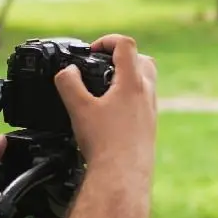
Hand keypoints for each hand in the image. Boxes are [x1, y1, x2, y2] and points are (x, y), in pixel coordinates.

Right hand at [54, 34, 157, 165]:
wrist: (122, 176)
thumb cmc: (104, 144)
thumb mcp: (78, 108)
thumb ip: (68, 83)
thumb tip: (67, 71)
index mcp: (132, 83)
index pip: (125, 45)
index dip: (106, 40)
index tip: (91, 51)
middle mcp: (146, 94)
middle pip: (142, 60)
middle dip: (122, 57)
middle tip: (102, 66)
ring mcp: (151, 111)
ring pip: (145, 82)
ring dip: (127, 78)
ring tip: (104, 89)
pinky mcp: (149, 127)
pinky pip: (143, 103)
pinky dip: (129, 99)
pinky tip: (111, 114)